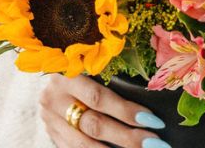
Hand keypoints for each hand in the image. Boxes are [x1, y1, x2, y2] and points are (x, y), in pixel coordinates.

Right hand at [39, 74, 170, 147]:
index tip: (153, 120)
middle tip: (154, 142)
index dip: (126, 111)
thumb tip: (150, 99)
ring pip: (84, 144)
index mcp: (66, 74)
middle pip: (94, 124)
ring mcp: (51, 120)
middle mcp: (54, 98)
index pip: (98, 98)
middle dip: (127, 137)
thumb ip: (114, 77)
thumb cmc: (83, 67)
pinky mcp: (53, 134)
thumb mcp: (94, 64)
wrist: (55, 76)